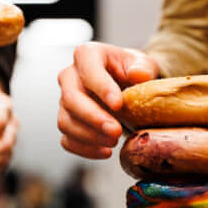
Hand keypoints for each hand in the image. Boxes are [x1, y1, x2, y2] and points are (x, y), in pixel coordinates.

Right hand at [57, 42, 158, 158]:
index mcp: (87, 55)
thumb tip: (138, 74)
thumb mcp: (143, 64)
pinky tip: (105, 152)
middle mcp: (70, 76)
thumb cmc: (132, 71)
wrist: (125, 85)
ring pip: (66, 122)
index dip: (101, 87)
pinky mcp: (67, 121)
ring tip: (114, 142)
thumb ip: (143, 67)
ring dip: (90, 136)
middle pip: (71, 99)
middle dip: (94, 118)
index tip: (118, 105)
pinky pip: (67, 139)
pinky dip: (85, 149)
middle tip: (116, 132)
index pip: (88, 68)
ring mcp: (65, 101)